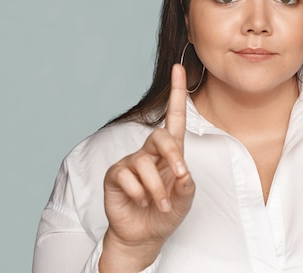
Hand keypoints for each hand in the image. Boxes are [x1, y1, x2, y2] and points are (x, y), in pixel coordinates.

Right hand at [100, 64, 194, 271]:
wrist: (144, 235)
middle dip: (172, 155)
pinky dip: (138, 192)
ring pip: (144, 163)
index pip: (174, 118)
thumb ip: (187, 186)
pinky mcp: (115, 175)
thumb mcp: (184, 201)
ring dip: (156, 187)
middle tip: (181, 176)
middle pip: (160, 136)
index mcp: (170, 153)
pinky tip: (139, 201)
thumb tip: (184, 173)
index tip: (179, 69)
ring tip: (160, 205)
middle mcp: (150, 152)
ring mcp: (131, 162)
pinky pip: (127, 176)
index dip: (177, 93)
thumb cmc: (166, 213)